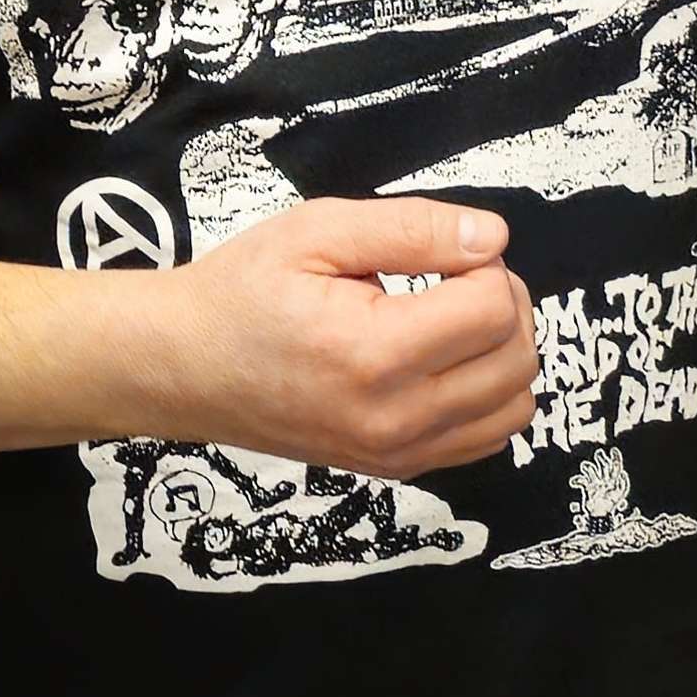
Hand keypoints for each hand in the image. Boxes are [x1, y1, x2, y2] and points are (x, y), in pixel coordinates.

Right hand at [151, 198, 536, 478]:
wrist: (180, 367)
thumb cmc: (240, 293)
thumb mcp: (316, 232)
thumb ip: (411, 228)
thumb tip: (493, 239)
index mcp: (372, 352)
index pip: (494, 307)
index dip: (482, 263)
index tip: (442, 253)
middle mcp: (392, 416)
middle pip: (516, 357)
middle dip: (503, 303)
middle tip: (454, 278)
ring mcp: (395, 451)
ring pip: (515, 405)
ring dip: (503, 353)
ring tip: (454, 321)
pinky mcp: (394, 468)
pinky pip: (486, 438)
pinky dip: (487, 397)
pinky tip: (445, 363)